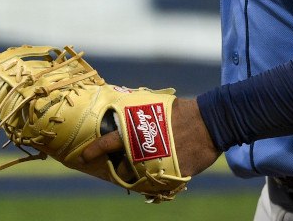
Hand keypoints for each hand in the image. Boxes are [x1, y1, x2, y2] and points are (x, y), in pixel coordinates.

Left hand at [80, 97, 220, 177]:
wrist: (208, 123)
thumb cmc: (180, 112)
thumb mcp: (154, 107)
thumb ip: (137, 115)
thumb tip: (123, 113)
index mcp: (135, 132)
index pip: (108, 143)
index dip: (94, 150)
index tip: (84, 157)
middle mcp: (143, 151)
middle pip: (122, 168)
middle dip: (120, 168)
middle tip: (122, 165)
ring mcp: (157, 165)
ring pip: (138, 178)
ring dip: (137, 175)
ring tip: (142, 169)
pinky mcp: (172, 175)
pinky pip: (158, 184)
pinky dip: (156, 180)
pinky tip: (158, 173)